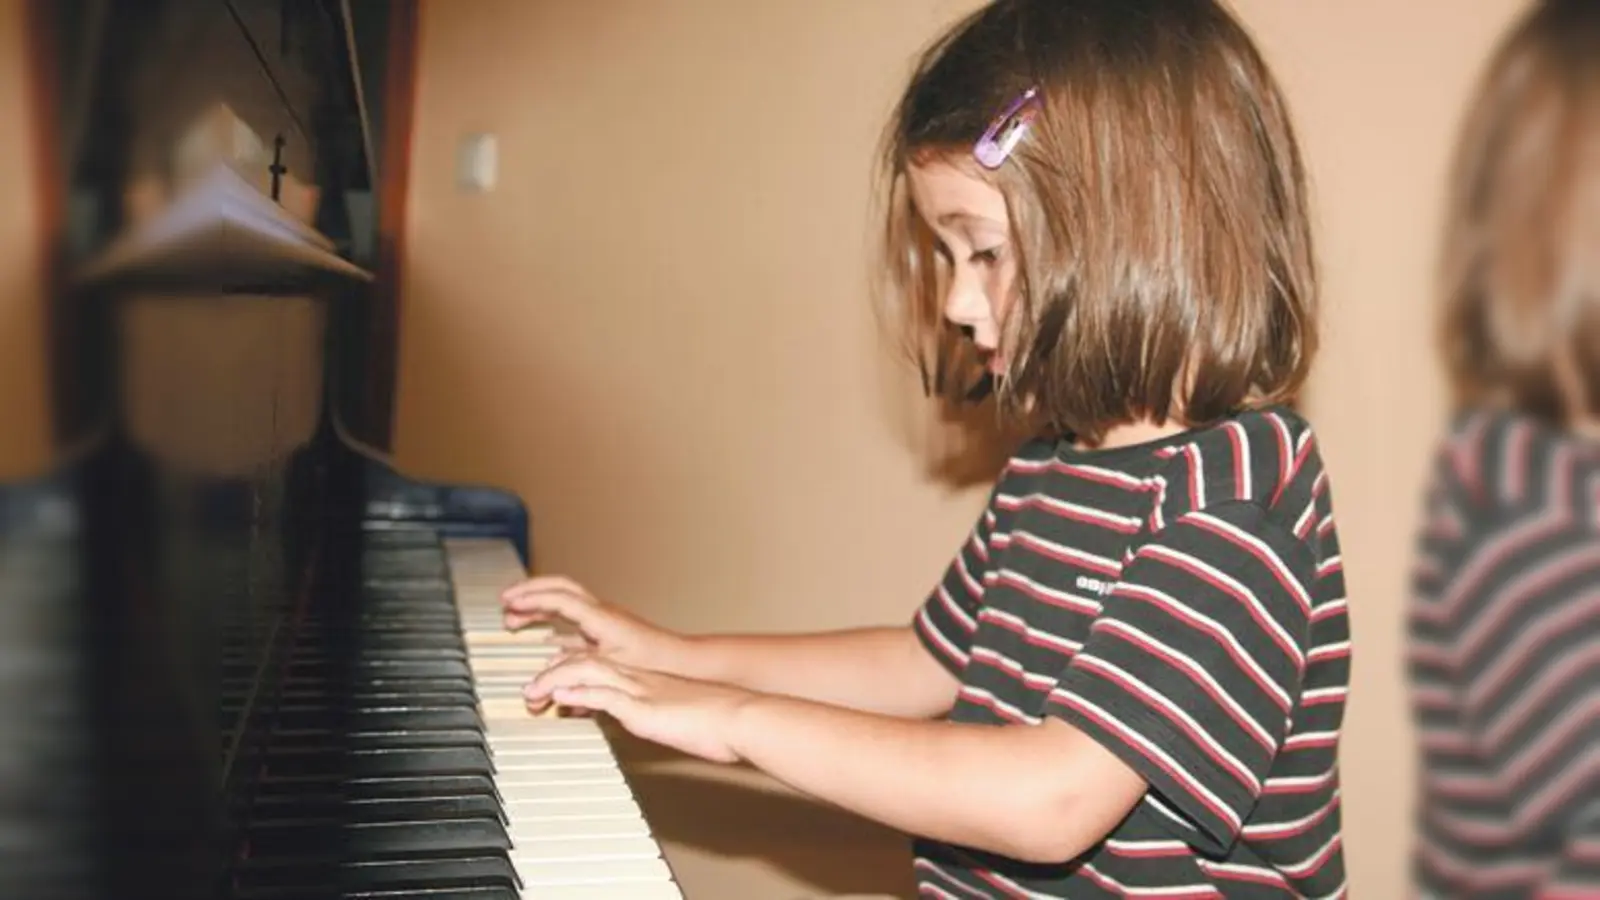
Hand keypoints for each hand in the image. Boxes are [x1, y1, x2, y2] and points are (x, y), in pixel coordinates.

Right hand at [500, 575, 685, 671]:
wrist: (680, 662)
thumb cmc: (653, 662)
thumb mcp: (609, 667)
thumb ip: (574, 671)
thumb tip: (544, 677)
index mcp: (599, 616)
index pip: (558, 598)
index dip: (530, 598)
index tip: (507, 602)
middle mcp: (600, 612)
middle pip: (559, 589)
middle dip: (530, 592)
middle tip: (506, 601)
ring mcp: (604, 620)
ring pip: (565, 603)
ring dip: (539, 608)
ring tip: (515, 620)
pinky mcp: (607, 633)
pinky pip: (574, 622)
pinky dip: (554, 626)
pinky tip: (545, 641)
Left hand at [524, 652, 754, 764]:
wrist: (740, 718)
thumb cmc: (716, 721)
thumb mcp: (676, 716)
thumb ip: (656, 716)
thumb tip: (649, 724)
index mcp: (644, 680)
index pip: (599, 666)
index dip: (569, 670)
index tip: (548, 682)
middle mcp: (638, 679)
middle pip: (585, 662)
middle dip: (551, 672)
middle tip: (528, 689)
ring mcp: (640, 690)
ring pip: (588, 672)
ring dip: (554, 681)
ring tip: (532, 692)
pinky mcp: (644, 707)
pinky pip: (606, 696)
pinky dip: (580, 694)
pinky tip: (561, 697)